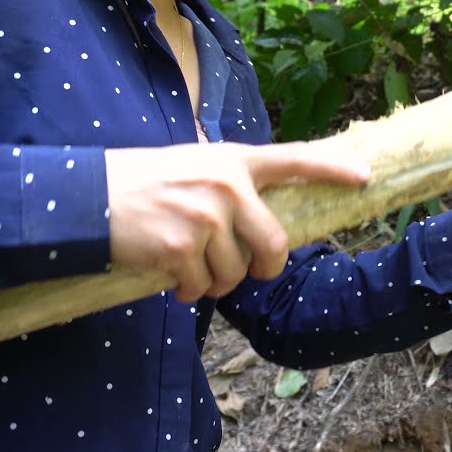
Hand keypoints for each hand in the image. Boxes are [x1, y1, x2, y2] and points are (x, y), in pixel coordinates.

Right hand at [104, 143, 369, 301]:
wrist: (86, 197)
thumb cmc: (143, 183)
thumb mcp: (194, 165)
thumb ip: (232, 182)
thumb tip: (264, 212)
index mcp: (233, 160)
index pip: (293, 160)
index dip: (332, 168)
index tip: (365, 175)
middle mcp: (226, 185)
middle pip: (274, 244)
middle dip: (264, 267)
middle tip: (249, 270)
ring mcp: (205, 216)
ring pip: (236, 272)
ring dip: (216, 281)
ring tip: (190, 265)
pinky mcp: (181, 247)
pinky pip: (201, 287)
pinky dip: (188, 291)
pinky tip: (169, 275)